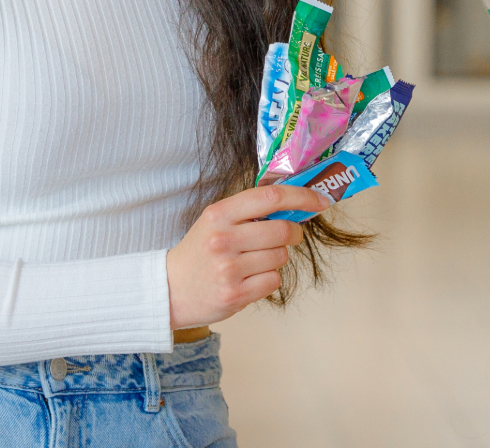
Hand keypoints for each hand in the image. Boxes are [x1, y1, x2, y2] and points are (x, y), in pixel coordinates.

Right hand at [165, 184, 328, 327]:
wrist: (168, 289)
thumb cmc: (199, 252)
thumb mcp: (215, 222)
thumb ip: (248, 211)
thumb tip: (294, 204)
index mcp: (219, 214)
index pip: (270, 197)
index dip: (302, 196)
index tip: (321, 200)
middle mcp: (223, 239)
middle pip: (283, 230)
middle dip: (295, 232)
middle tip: (290, 235)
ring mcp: (229, 269)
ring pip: (281, 257)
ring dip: (277, 258)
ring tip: (255, 260)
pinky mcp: (235, 294)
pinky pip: (274, 280)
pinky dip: (269, 278)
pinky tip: (250, 278)